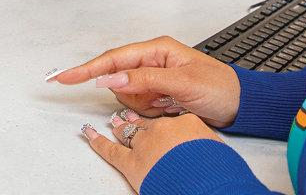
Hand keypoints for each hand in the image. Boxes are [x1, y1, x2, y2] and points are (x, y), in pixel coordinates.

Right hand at [54, 36, 240, 127]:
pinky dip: (151, 111)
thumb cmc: (219, 87)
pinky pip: (139, 106)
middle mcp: (152, 61)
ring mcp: (154, 79)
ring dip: (145, 105)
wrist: (239, 105)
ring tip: (171, 103)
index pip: (113, 58)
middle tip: (160, 100)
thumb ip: (145, 79)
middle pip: (117, 80)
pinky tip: (171, 107)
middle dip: (134, 95)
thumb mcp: (182, 82)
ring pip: (127, 96)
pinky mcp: (157, 94)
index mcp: (156, 49)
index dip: (86, 69)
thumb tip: (112, 77)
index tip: (65, 77)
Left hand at [83, 110, 222, 191]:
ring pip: (128, 133)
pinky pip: (111, 150)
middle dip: (138, 123)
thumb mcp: (216, 149)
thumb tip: (203, 148)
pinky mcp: (131, 163)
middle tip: (130, 119)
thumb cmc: (216, 172)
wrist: (208, 187)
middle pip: (147, 125)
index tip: (163, 125)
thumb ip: (202, 143)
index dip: (165, 125)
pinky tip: (89, 133)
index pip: (172, 119)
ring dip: (120, 128)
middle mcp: (162, 129)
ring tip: (114, 123)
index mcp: (185, 122)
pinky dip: (97, 141)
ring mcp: (145, 144)